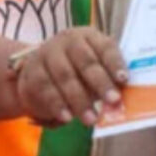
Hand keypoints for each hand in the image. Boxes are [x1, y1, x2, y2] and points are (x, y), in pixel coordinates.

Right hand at [9, 26, 128, 126]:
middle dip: (100, 82)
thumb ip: (108, 82)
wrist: (38, 71)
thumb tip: (120, 102)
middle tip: (113, 101)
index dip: (115, 63)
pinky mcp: (31, 70)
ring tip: (91, 119)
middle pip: (85, 61)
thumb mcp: (93, 71)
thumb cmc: (76, 72)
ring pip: (65, 76)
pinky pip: (45, 88)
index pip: (105, 47)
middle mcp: (67, 41)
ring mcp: (47, 53)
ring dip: (79, 99)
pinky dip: (57, 104)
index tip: (124, 80)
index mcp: (89, 37)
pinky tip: (67, 117)